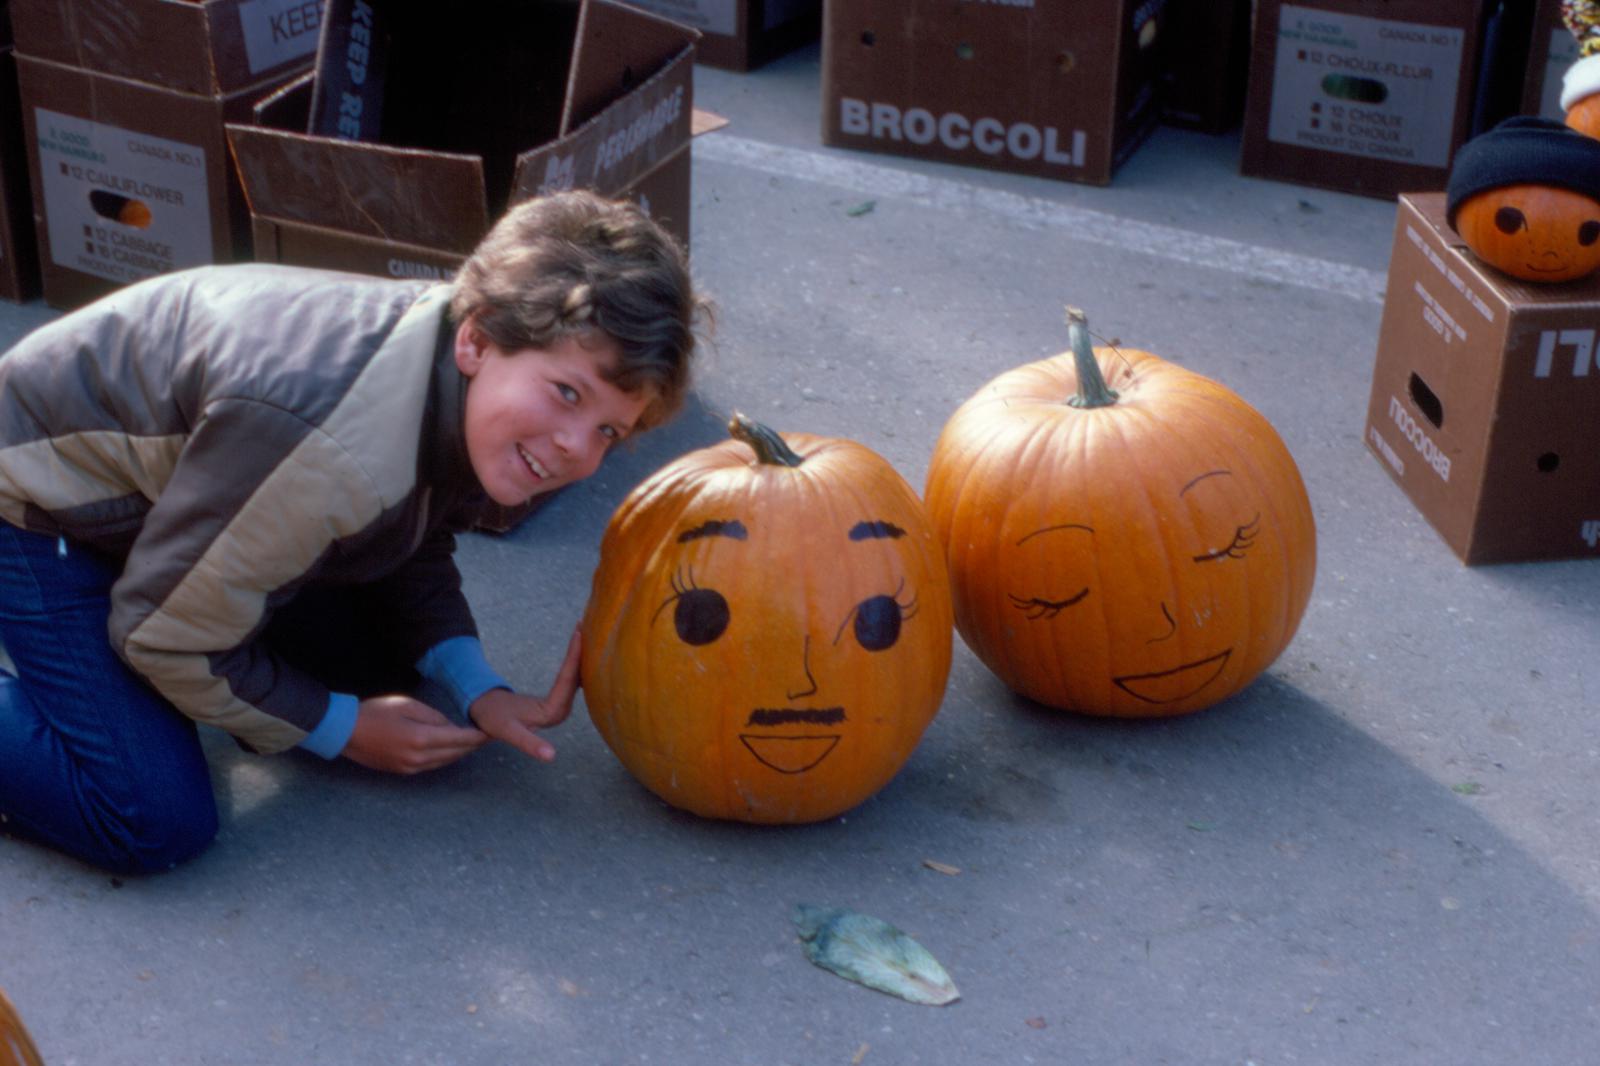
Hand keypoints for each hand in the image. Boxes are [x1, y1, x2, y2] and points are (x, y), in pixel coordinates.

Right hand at [343, 694, 489, 773]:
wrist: (346, 732)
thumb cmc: (376, 712)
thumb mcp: (407, 705)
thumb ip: (433, 716)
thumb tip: (450, 726)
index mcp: (421, 738)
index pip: (458, 739)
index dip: (476, 737)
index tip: (489, 733)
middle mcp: (418, 757)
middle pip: (454, 753)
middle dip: (471, 746)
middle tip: (485, 738)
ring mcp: (410, 767)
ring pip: (444, 762)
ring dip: (459, 753)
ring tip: (472, 744)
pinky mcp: (403, 771)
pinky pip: (431, 766)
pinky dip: (444, 758)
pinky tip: (449, 750)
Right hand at [468, 629, 582, 762]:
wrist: (489, 717)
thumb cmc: (495, 721)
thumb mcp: (507, 732)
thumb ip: (529, 744)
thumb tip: (550, 756)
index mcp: (551, 715)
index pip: (567, 682)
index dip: (574, 660)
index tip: (578, 637)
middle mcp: (561, 711)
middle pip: (574, 678)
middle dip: (579, 652)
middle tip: (582, 626)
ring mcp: (561, 705)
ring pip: (573, 677)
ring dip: (578, 654)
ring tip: (582, 629)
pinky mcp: (558, 700)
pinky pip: (568, 678)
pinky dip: (572, 661)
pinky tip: (578, 645)